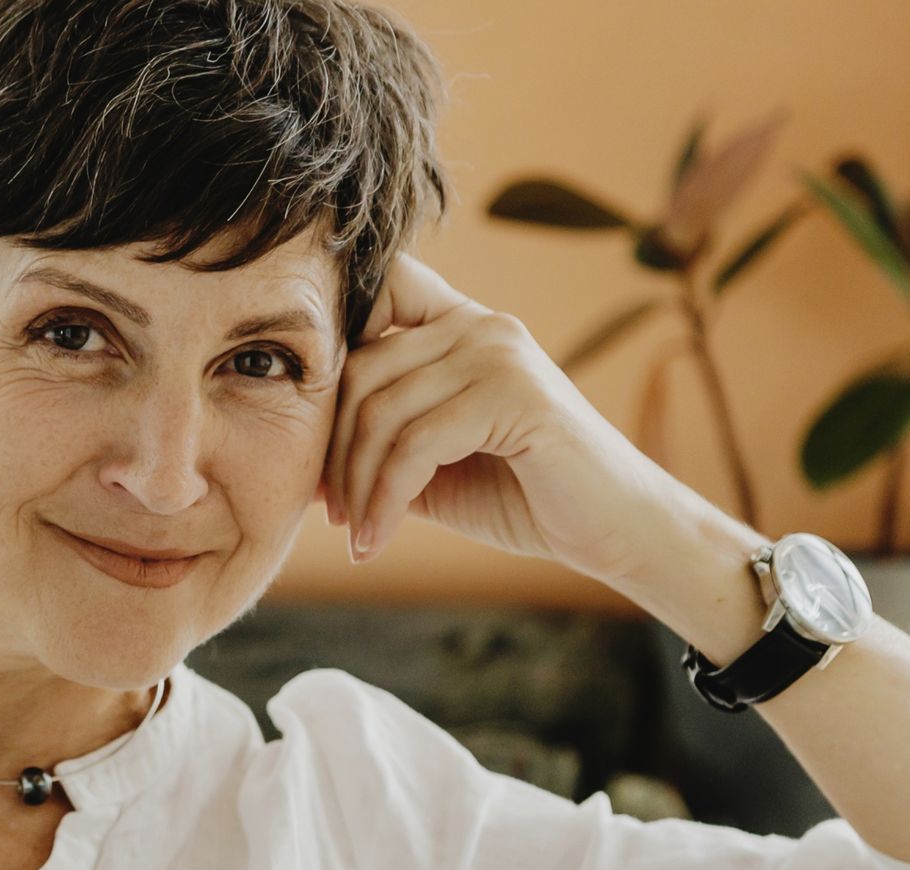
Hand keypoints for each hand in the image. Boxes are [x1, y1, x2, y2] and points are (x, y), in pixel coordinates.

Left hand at [322, 250, 682, 584]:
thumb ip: (378, 445)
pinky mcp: (516, 395)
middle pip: (360, 368)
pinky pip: (417, 445)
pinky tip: (376, 542)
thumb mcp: (431, 467)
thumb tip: (300, 460)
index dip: (331, 336)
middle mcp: (479, 325)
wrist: (609, 531)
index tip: (313, 422)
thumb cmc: (521, 495)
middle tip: (333, 512)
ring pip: (383, 411)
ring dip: (356, 486)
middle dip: (333, 450)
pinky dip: (385, 501)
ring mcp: (499, 354)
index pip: (377, 287)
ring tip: (357, 534)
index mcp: (458, 325)